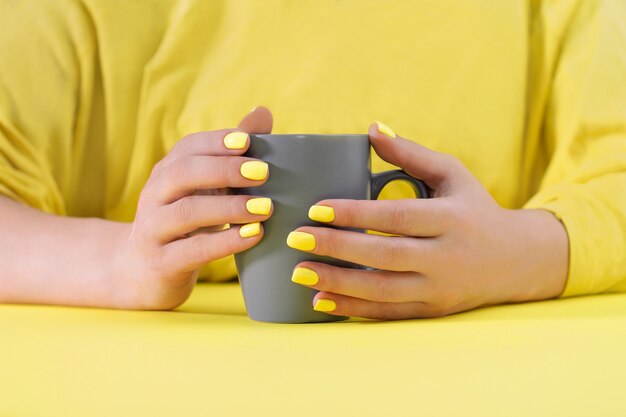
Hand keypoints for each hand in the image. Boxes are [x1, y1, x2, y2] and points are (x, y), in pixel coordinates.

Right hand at [115, 107, 274, 308]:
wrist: (143, 274)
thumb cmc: (186, 223)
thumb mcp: (207, 188)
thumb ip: (232, 154)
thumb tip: (263, 112)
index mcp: (167, 172)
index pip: (188, 148)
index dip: (216, 142)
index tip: (248, 142)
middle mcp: (154, 195)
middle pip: (183, 173)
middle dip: (224, 169)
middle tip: (263, 172)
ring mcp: (154, 230)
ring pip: (187, 212)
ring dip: (229, 208)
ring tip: (265, 208)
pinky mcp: (162, 263)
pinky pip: (193, 250)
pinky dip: (225, 242)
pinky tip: (253, 236)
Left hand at [288, 122, 568, 319]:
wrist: (516, 260)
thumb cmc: (475, 209)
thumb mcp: (453, 174)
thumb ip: (412, 154)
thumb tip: (372, 129)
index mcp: (451, 218)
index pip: (397, 217)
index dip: (355, 214)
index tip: (316, 208)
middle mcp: (447, 256)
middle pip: (386, 255)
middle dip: (337, 249)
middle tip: (296, 239)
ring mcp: (440, 288)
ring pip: (384, 290)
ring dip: (338, 283)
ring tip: (298, 272)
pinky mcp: (434, 310)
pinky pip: (390, 313)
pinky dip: (355, 309)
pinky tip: (321, 299)